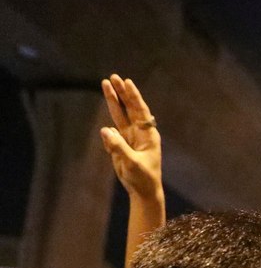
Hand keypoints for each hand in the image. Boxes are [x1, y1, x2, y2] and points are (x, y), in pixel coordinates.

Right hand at [99, 74, 161, 200]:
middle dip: (122, 93)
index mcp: (148, 135)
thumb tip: (105, 130)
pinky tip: (106, 131)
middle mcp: (140, 133)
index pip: (140, 111)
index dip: (133, 96)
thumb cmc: (143, 178)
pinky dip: (108, 129)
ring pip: (120, 116)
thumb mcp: (132, 163)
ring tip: (105, 84)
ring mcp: (129, 138)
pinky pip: (112, 133)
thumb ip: (118, 147)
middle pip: (129, 108)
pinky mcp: (121, 145)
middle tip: (113, 77)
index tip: (127, 82)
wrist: (143, 191)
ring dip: (113, 101)